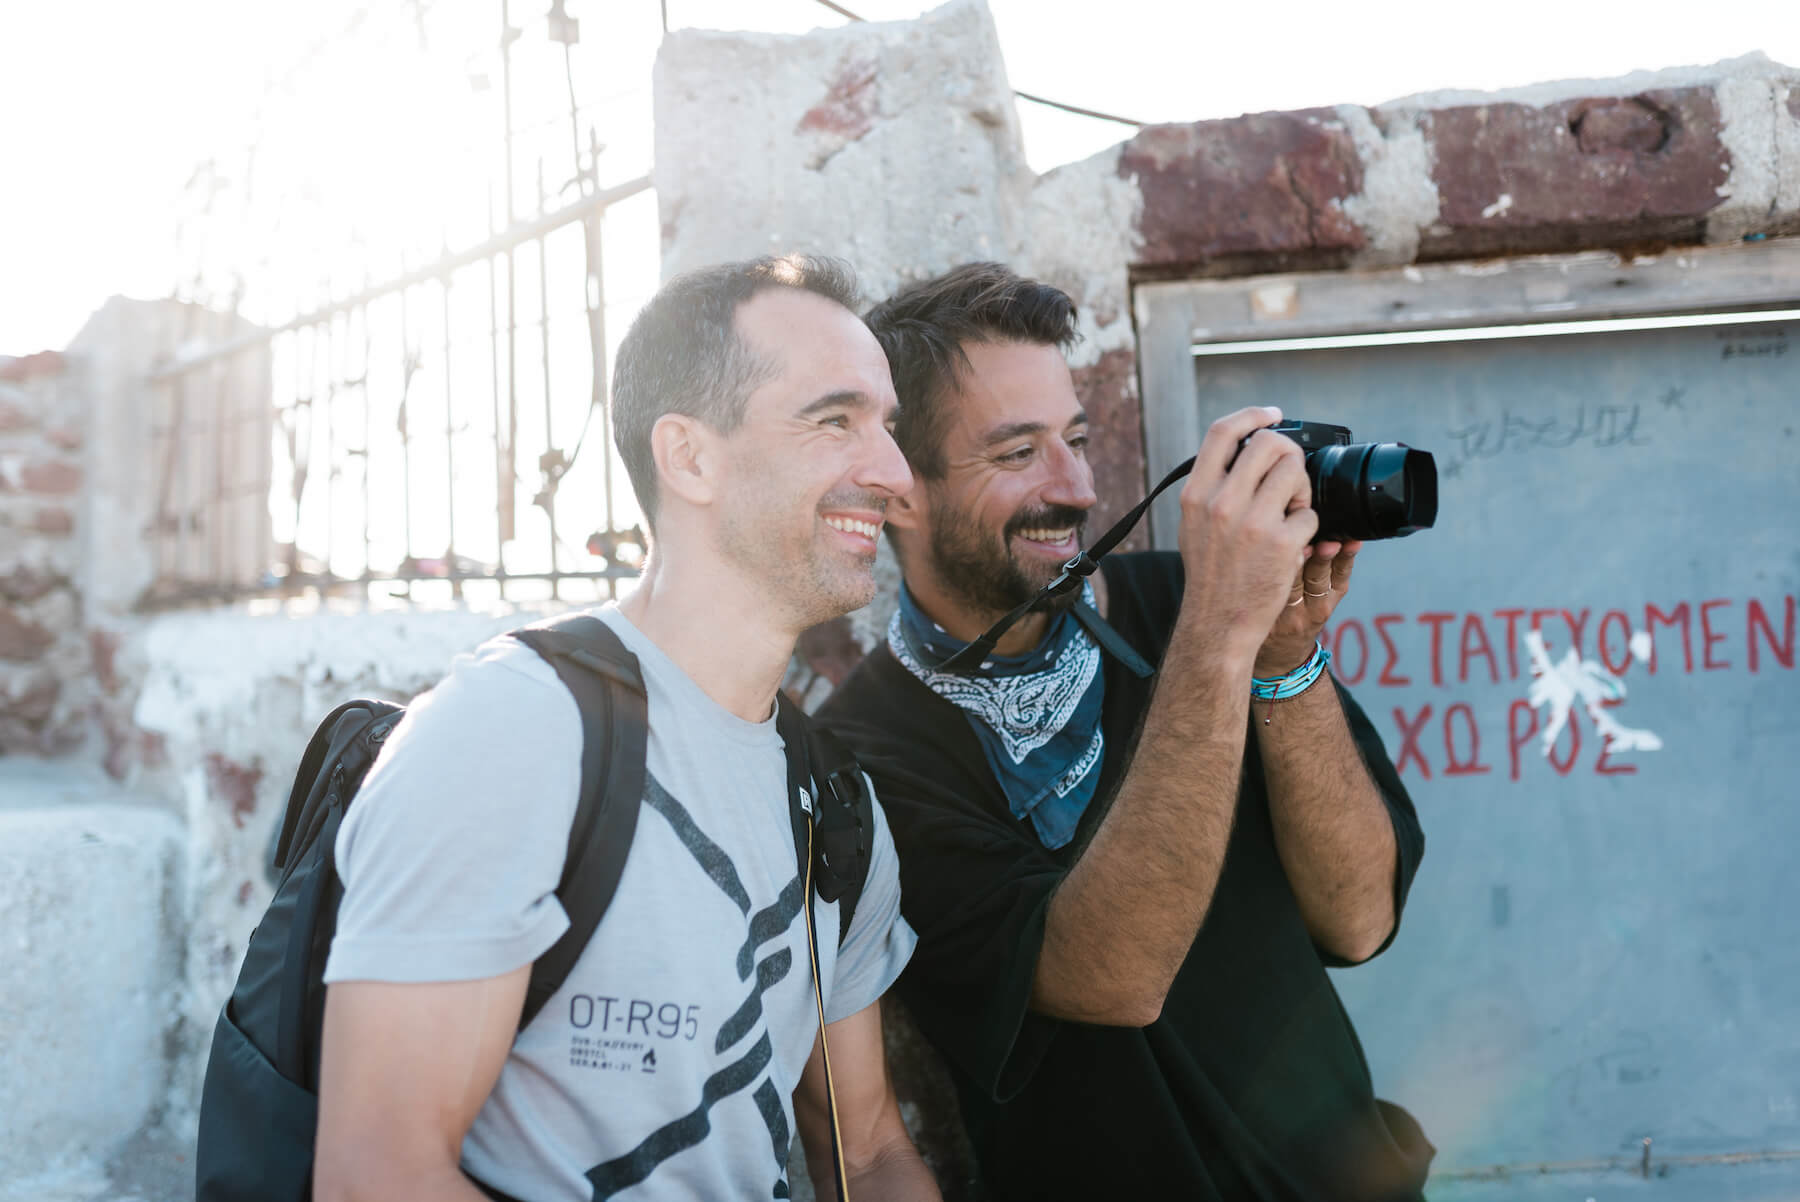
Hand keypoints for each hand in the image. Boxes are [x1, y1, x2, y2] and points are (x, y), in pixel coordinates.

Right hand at [1174, 406, 1318, 660]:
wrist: (1218, 622)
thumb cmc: (1210, 573)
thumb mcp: (1193, 523)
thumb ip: (1212, 486)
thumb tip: (1244, 448)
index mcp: (1196, 494)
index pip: (1222, 433)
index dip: (1252, 415)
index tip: (1272, 415)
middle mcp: (1221, 503)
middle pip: (1269, 444)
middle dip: (1289, 454)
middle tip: (1290, 476)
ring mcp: (1252, 522)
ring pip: (1295, 472)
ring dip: (1301, 489)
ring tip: (1292, 511)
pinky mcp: (1281, 544)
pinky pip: (1309, 514)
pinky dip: (1307, 527)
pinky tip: (1293, 544)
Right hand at [1255, 539, 1361, 675]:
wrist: (1283, 657)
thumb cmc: (1258, 633)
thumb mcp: (1252, 624)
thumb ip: (1252, 598)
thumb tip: (1247, 560)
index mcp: (1275, 620)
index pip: (1279, 590)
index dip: (1284, 569)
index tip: (1286, 551)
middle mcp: (1298, 614)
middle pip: (1304, 582)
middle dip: (1311, 560)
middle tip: (1317, 544)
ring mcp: (1319, 608)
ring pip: (1323, 579)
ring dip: (1331, 558)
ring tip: (1336, 542)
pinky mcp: (1332, 601)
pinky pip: (1341, 579)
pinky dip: (1347, 559)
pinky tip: (1352, 543)